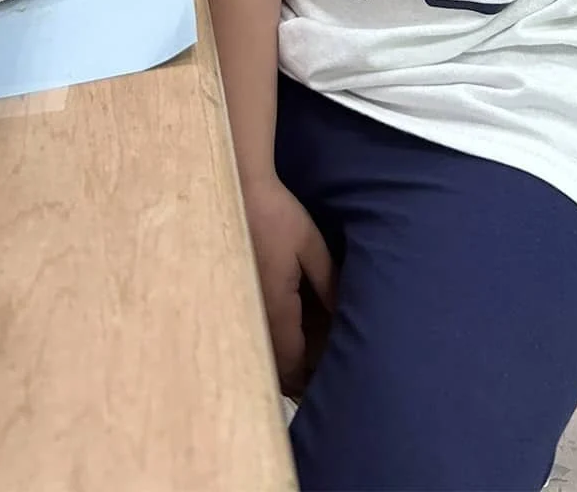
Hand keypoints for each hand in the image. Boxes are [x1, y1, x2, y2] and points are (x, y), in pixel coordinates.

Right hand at [244, 175, 337, 395]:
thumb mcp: (309, 245)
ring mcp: (241, 307)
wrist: (238, 192)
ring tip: (303, 363)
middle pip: (272, 364)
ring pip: (260, 351)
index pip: (291, 360)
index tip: (324, 385)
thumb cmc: (277, 216)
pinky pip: (252, 332)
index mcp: (275, 305)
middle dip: (293, 376)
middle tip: (315, 379)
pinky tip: (282, 335)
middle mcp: (254, 314)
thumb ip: (327, 281)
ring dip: (280, 360)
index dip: (307, 379)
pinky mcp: (235, 296)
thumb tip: (340, 313)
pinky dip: (268, 342)